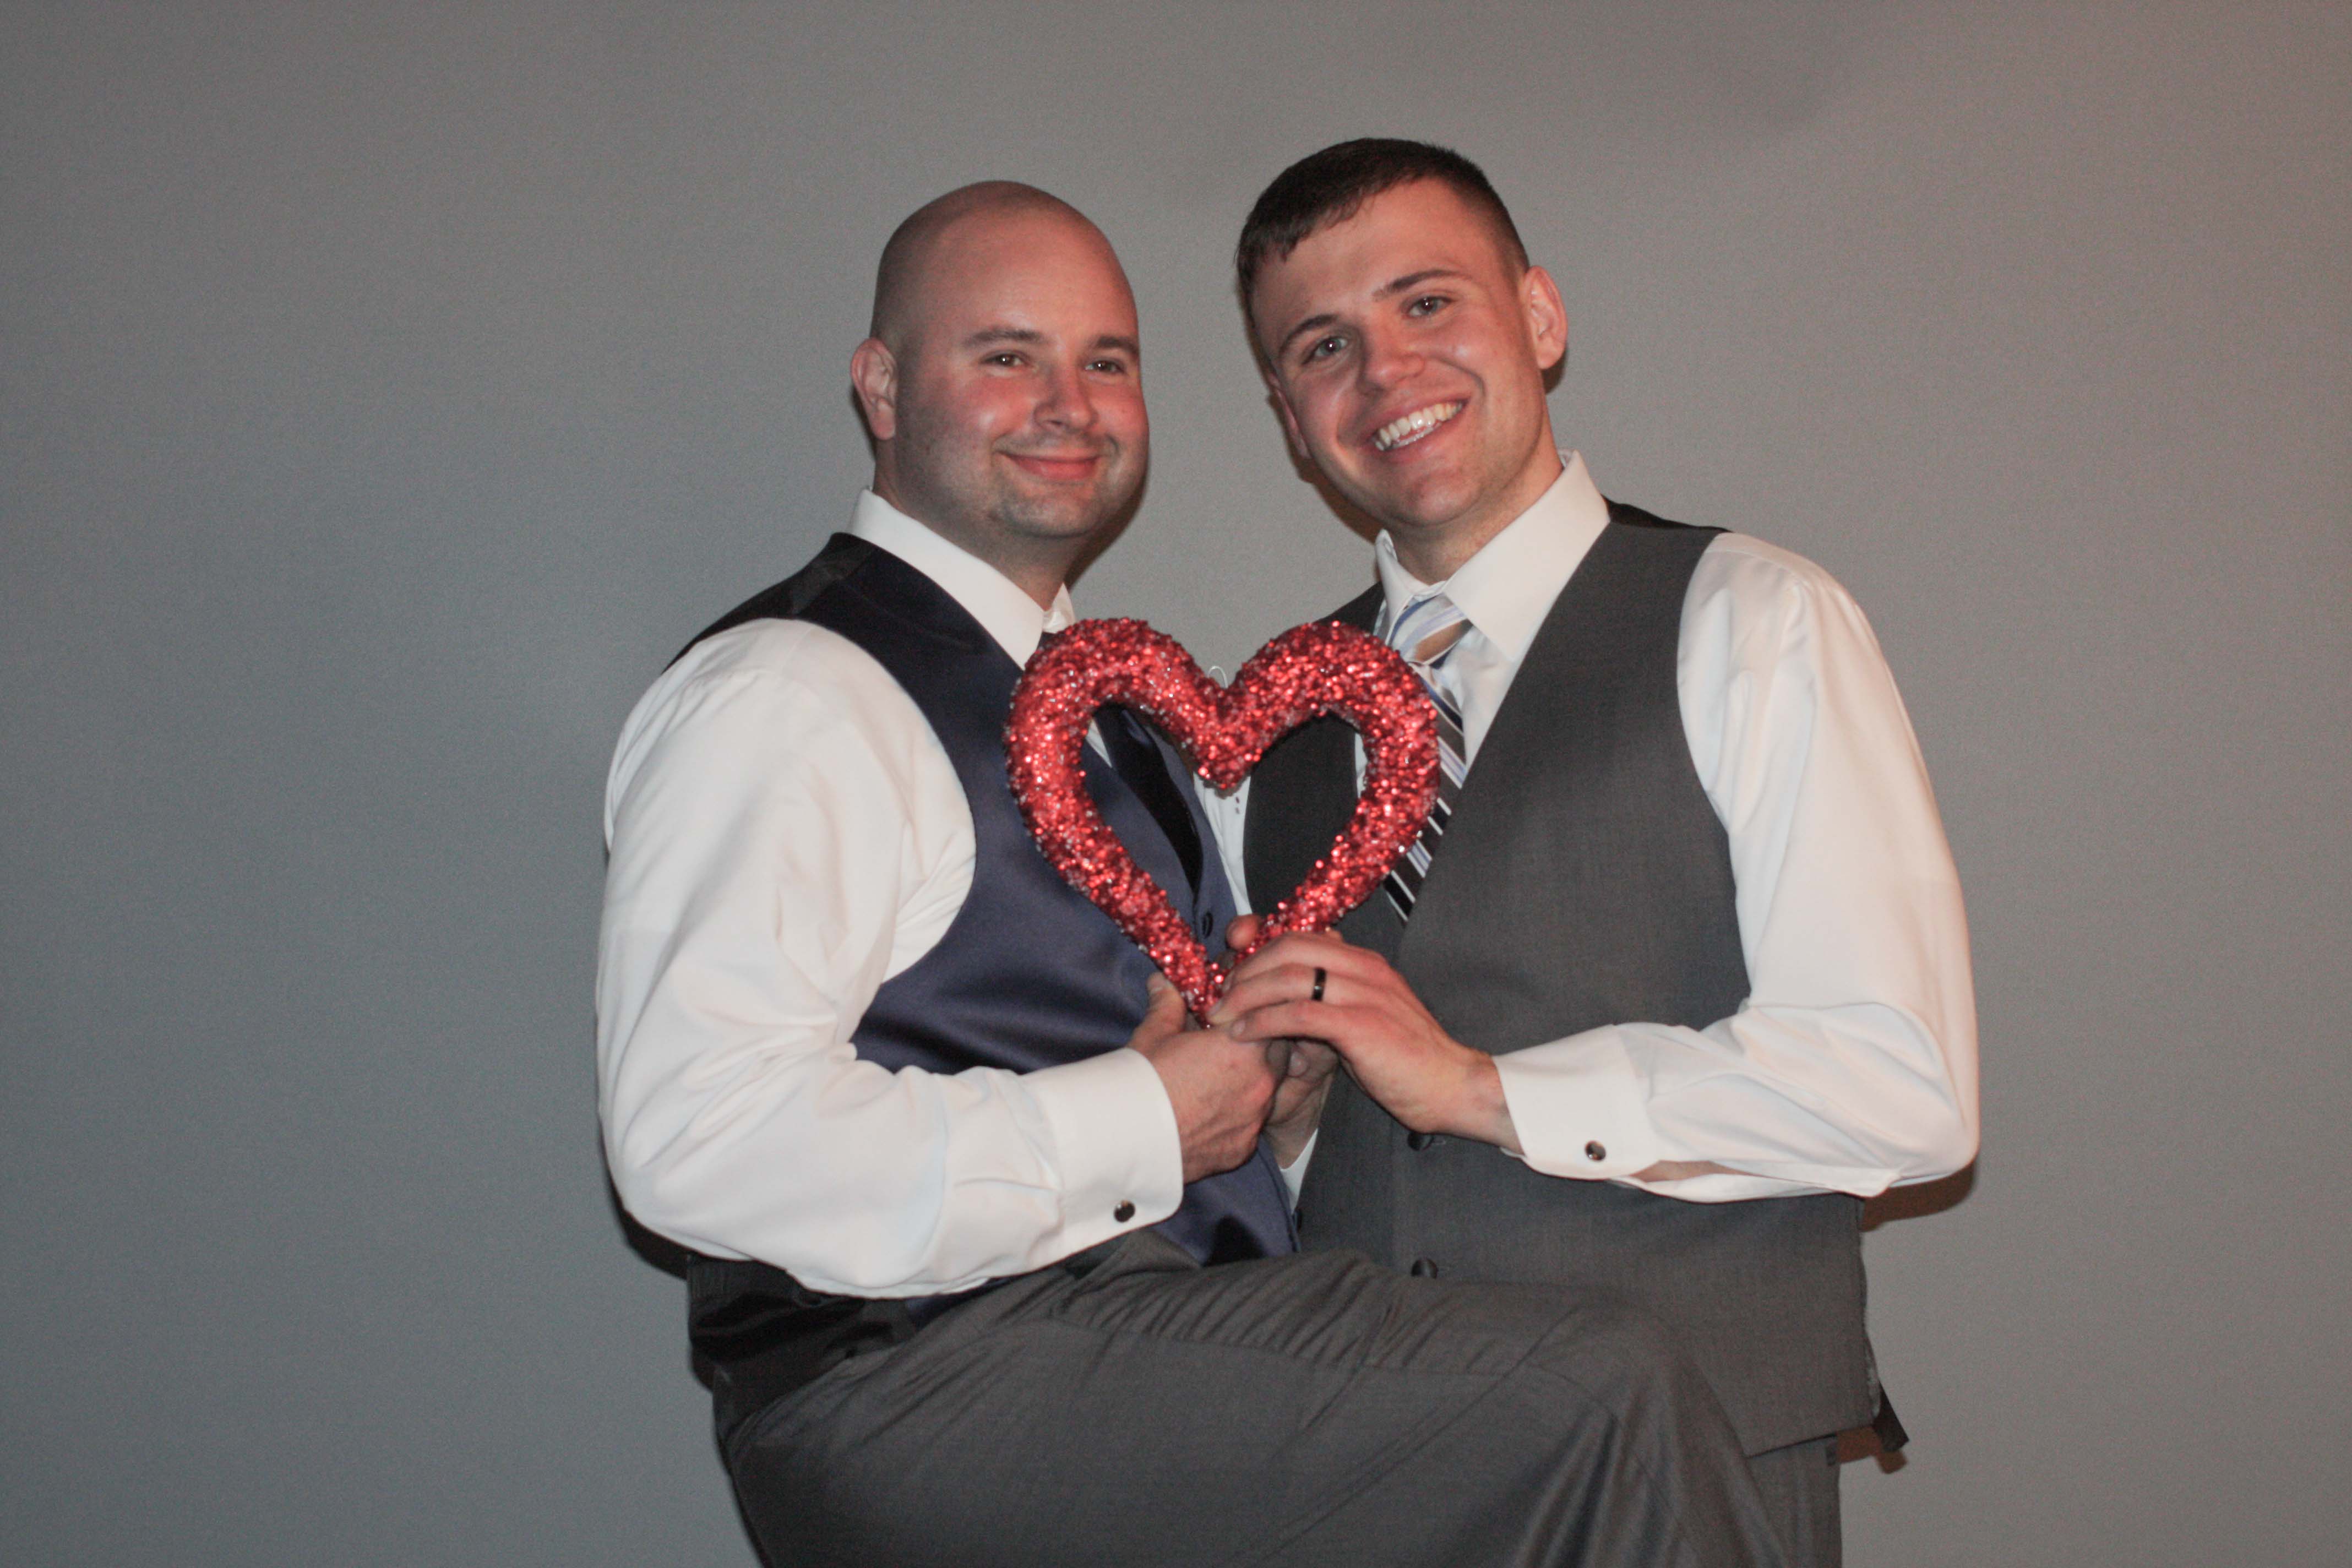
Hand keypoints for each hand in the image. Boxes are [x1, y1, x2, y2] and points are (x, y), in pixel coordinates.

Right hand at [1128, 973, 1278, 1182]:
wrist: (1126, 1139)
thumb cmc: (1141, 1080)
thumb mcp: (1154, 1033)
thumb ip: (1168, 1004)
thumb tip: (1164, 983)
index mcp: (1243, 1047)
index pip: (1267, 1019)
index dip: (1251, 1016)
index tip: (1231, 1020)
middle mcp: (1259, 1083)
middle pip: (1278, 1055)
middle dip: (1260, 1046)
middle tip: (1229, 1047)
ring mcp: (1254, 1120)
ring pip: (1267, 1092)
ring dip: (1252, 1082)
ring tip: (1218, 1082)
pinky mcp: (1243, 1149)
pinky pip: (1250, 1126)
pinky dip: (1238, 1117)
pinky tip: (1211, 1115)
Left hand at [1211, 930, 1519, 1152]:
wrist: (1450, 1086)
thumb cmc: (1403, 1058)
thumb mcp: (1363, 1017)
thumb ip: (1330, 1000)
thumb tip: (1285, 996)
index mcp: (1363, 961)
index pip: (1300, 935)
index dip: (1258, 945)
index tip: (1229, 967)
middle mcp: (1363, 967)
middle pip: (1288, 948)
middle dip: (1244, 968)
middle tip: (1218, 995)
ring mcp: (1364, 993)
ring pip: (1290, 977)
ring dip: (1245, 995)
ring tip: (1220, 1016)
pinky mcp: (1361, 1025)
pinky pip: (1299, 1013)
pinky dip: (1263, 1020)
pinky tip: (1242, 1033)